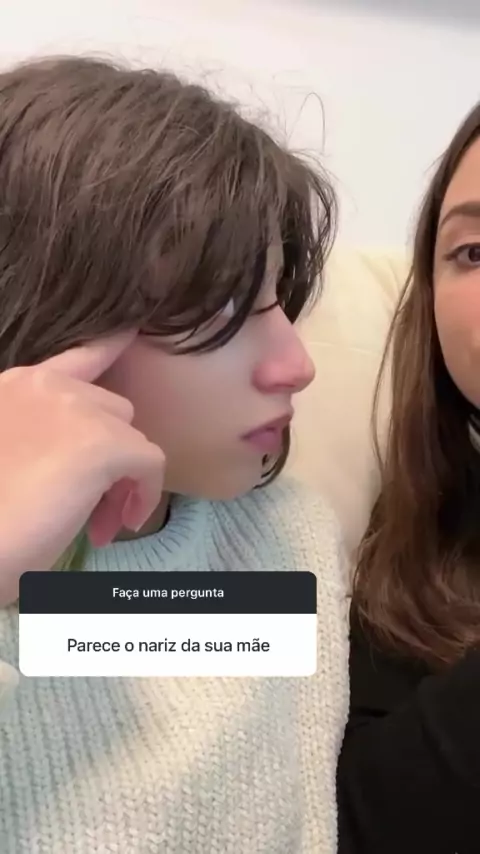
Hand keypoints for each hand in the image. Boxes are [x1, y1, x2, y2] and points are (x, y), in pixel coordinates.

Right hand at [0, 331, 164, 604]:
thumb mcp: (9, 453)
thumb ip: (40, 435)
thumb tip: (77, 458)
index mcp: (15, 387)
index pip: (77, 356)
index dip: (107, 346)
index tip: (130, 334)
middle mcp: (43, 386)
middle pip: (111, 410)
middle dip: (109, 457)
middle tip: (92, 505)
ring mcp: (74, 410)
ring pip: (131, 437)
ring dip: (122, 480)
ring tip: (100, 523)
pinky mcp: (102, 444)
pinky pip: (150, 462)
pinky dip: (146, 494)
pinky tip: (121, 524)